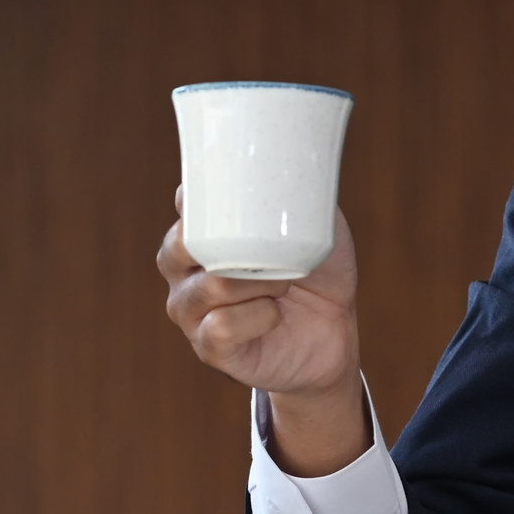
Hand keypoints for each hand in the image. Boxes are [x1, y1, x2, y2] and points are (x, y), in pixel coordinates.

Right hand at [157, 196, 367, 475]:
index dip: (205, 200)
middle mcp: (186, 272)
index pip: (186, 206)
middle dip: (231, 245)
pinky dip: (256, 317)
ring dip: (256, 283)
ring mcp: (192, 312)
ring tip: (283, 284)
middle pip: (178, 248)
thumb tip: (292, 165)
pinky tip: (274, 314)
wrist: (335, 332)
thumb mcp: (316, 227)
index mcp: (204, 235)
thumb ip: (299, 197)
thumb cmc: (318, 275)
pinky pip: (220, 327)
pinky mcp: (209, 348)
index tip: (236, 195)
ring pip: (208, 287)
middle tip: (271, 251)